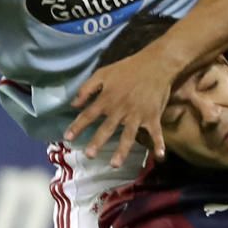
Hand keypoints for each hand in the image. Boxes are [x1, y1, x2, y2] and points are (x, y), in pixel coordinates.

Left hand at [65, 50, 169, 167]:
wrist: (155, 63)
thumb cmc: (128, 68)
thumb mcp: (103, 73)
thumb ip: (87, 88)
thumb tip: (73, 105)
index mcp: (107, 98)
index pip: (88, 115)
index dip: (77, 126)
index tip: (67, 138)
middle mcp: (121, 109)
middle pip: (107, 128)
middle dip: (97, 142)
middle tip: (89, 155)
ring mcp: (137, 114)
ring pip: (128, 135)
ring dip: (122, 150)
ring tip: (115, 164)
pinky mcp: (153, 116)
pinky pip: (156, 132)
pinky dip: (159, 144)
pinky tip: (159, 156)